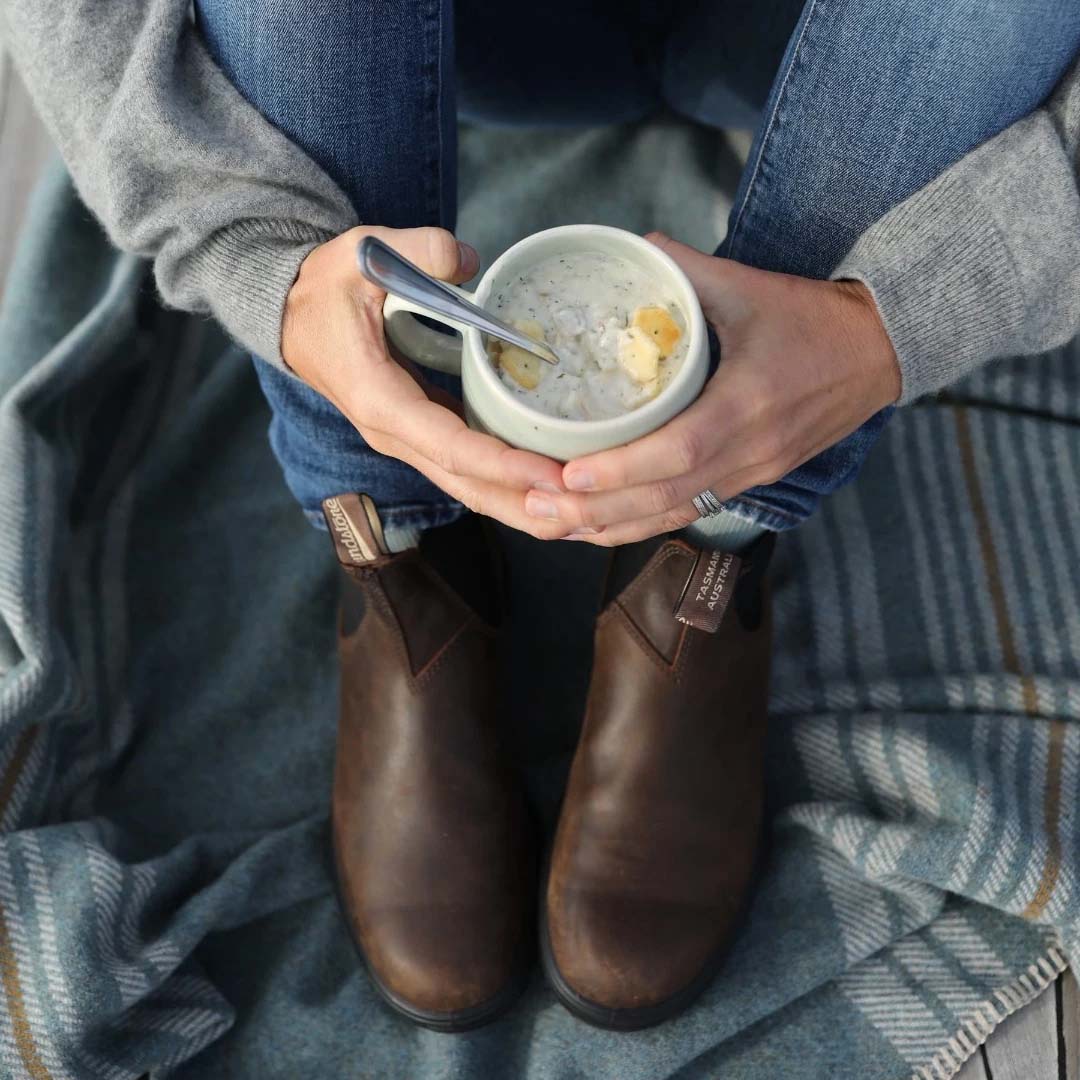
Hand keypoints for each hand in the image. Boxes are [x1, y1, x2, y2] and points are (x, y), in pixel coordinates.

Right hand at [282, 226, 567, 538]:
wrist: (294, 316)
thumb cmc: (325, 290)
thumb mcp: (360, 254)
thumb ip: (415, 250)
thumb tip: (465, 261)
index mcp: (381, 401)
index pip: (451, 446)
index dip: (503, 465)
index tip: (551, 476)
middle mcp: (397, 434)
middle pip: (468, 486)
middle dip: (525, 505)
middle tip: (585, 515)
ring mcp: (410, 440)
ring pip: (471, 487)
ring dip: (523, 505)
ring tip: (581, 518)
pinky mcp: (425, 434)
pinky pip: (471, 470)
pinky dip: (510, 484)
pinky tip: (552, 488)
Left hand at [523, 232, 901, 545]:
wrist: (880, 353)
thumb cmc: (813, 319)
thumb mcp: (752, 285)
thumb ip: (688, 269)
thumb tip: (633, 248)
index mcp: (750, 403)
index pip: (680, 450)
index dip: (623, 469)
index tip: (569, 473)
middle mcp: (751, 452)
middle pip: (668, 498)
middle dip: (599, 509)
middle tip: (539, 506)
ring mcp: (754, 474)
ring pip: (674, 515)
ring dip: (612, 526)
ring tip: (553, 523)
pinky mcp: (752, 482)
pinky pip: (690, 512)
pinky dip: (641, 524)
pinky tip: (600, 527)